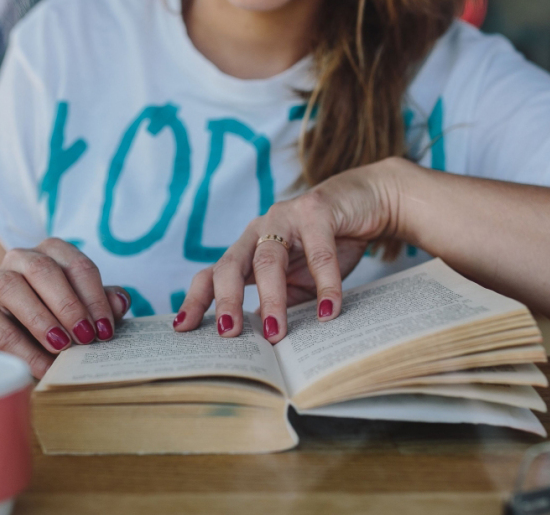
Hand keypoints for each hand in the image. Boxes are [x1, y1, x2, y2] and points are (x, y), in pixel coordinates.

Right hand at [0, 238, 129, 377]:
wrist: (15, 349)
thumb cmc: (58, 325)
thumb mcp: (85, 314)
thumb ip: (103, 305)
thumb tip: (120, 301)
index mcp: (51, 253)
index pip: (76, 264)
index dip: (94, 296)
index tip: (106, 328)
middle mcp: (20, 259)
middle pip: (43, 269)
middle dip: (68, 304)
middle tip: (86, 336)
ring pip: (11, 287)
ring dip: (40, 318)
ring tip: (62, 347)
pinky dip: (22, 349)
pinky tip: (42, 367)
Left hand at [174, 159, 404, 342]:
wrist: (367, 203)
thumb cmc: (328, 245)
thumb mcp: (301, 282)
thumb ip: (281, 305)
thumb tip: (263, 346)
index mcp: (248, 249)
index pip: (211, 274)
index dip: (196, 300)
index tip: (182, 328)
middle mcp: (258, 230)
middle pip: (230, 266)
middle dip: (226, 301)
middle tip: (229, 334)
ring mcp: (284, 217)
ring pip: (267, 259)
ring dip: (271, 299)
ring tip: (276, 334)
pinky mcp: (316, 210)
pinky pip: (318, 252)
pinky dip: (325, 285)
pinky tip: (329, 311)